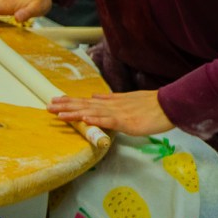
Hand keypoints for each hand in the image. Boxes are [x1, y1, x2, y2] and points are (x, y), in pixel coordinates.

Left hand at [48, 89, 172, 136]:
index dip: (70, 101)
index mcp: (110, 103)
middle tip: (48, 107)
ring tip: (59, 113)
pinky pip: (108, 121)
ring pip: (92, 112)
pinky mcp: (126, 122)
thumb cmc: (150, 105)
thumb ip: (111, 99)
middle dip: (65, 106)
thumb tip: (95, 96)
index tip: (55, 100)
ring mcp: (117, 113)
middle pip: (84, 105)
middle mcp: (111, 106)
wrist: (169, 105)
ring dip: (75, 112)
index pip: (86, 101)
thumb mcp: (127, 100)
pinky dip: (96, 119)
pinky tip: (84, 118)